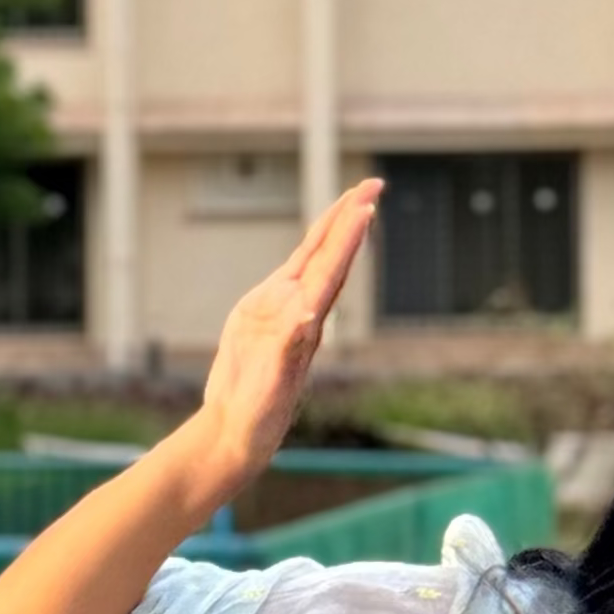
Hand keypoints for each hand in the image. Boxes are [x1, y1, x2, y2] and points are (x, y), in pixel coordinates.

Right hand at [200, 178, 382, 475]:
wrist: (240, 430)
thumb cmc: (259, 416)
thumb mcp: (273, 383)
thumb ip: (286, 348)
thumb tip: (308, 315)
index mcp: (305, 324)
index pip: (331, 270)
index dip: (347, 237)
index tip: (365, 206)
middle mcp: (300, 312)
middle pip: (329, 255)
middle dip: (350, 219)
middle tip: (373, 183)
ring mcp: (282, 310)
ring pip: (313, 260)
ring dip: (334, 229)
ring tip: (353, 198)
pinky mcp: (260, 314)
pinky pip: (289, 274)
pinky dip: (307, 251)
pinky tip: (318, 236)